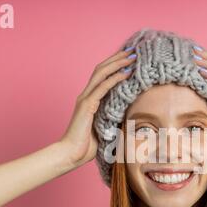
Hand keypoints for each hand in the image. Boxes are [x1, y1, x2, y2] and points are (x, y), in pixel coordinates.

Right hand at [59, 48, 136, 166]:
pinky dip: (115, 78)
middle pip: (102, 69)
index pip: (103, 76)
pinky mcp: (87, 106)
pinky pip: (102, 87)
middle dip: (118, 58)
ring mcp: (85, 99)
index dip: (115, 65)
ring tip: (132, 57)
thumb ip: (116, 119)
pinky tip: (126, 73)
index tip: (130, 59)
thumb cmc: (88, 146)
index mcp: (90, 100)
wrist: (72, 155)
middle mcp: (86, 95)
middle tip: (133, 51)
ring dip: (118, 63)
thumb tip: (133, 116)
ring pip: (102, 73)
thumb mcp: (107, 129)